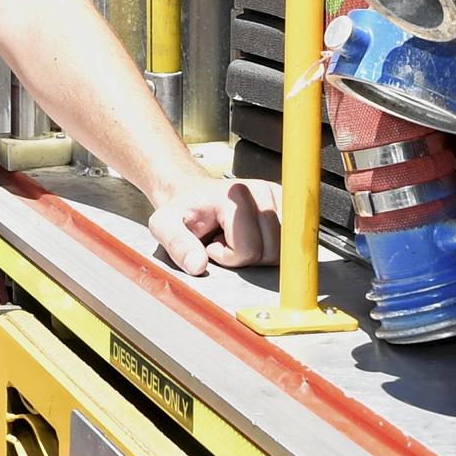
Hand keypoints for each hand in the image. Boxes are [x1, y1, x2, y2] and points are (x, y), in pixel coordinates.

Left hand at [147, 175, 281, 275]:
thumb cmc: (182, 211)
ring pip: (283, 251)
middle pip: (271, 252)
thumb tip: (197, 264)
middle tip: (224, 241)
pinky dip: (271, 248)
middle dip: (246, 257)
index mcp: (235, 195)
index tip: (212, 243)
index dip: (227, 257)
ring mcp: (278, 196)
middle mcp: (261, 191)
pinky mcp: (287, 204)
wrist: (193, 196)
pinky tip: (252, 236)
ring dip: (258, 254)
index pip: (248, 249)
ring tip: (236, 239)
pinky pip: (291, 244)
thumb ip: (177, 244)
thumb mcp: (164, 226)